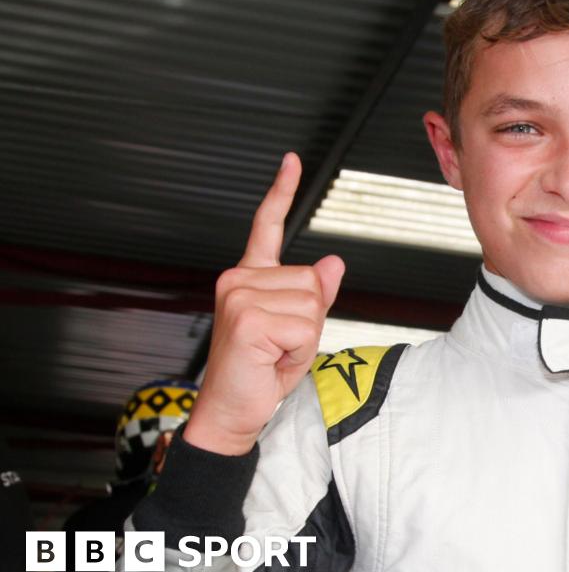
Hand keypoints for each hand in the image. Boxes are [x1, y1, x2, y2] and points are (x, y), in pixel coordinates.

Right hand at [184, 153, 343, 454]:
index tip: (292, 160)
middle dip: (310, 321)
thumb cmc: (259, 372)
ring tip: (275, 353)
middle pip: (313, 281)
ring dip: (305, 337)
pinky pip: (305, 326)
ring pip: (312, 303)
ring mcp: (239, 296)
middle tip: (280, 346)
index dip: (281, 191)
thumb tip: (334, 262)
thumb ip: (314, 295)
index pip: (267, 226)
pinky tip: (271, 360)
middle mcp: (238, 279)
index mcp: (248, 277)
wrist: (231, 412)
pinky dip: (299, 350)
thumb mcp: (296, 330)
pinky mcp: (246, 318)